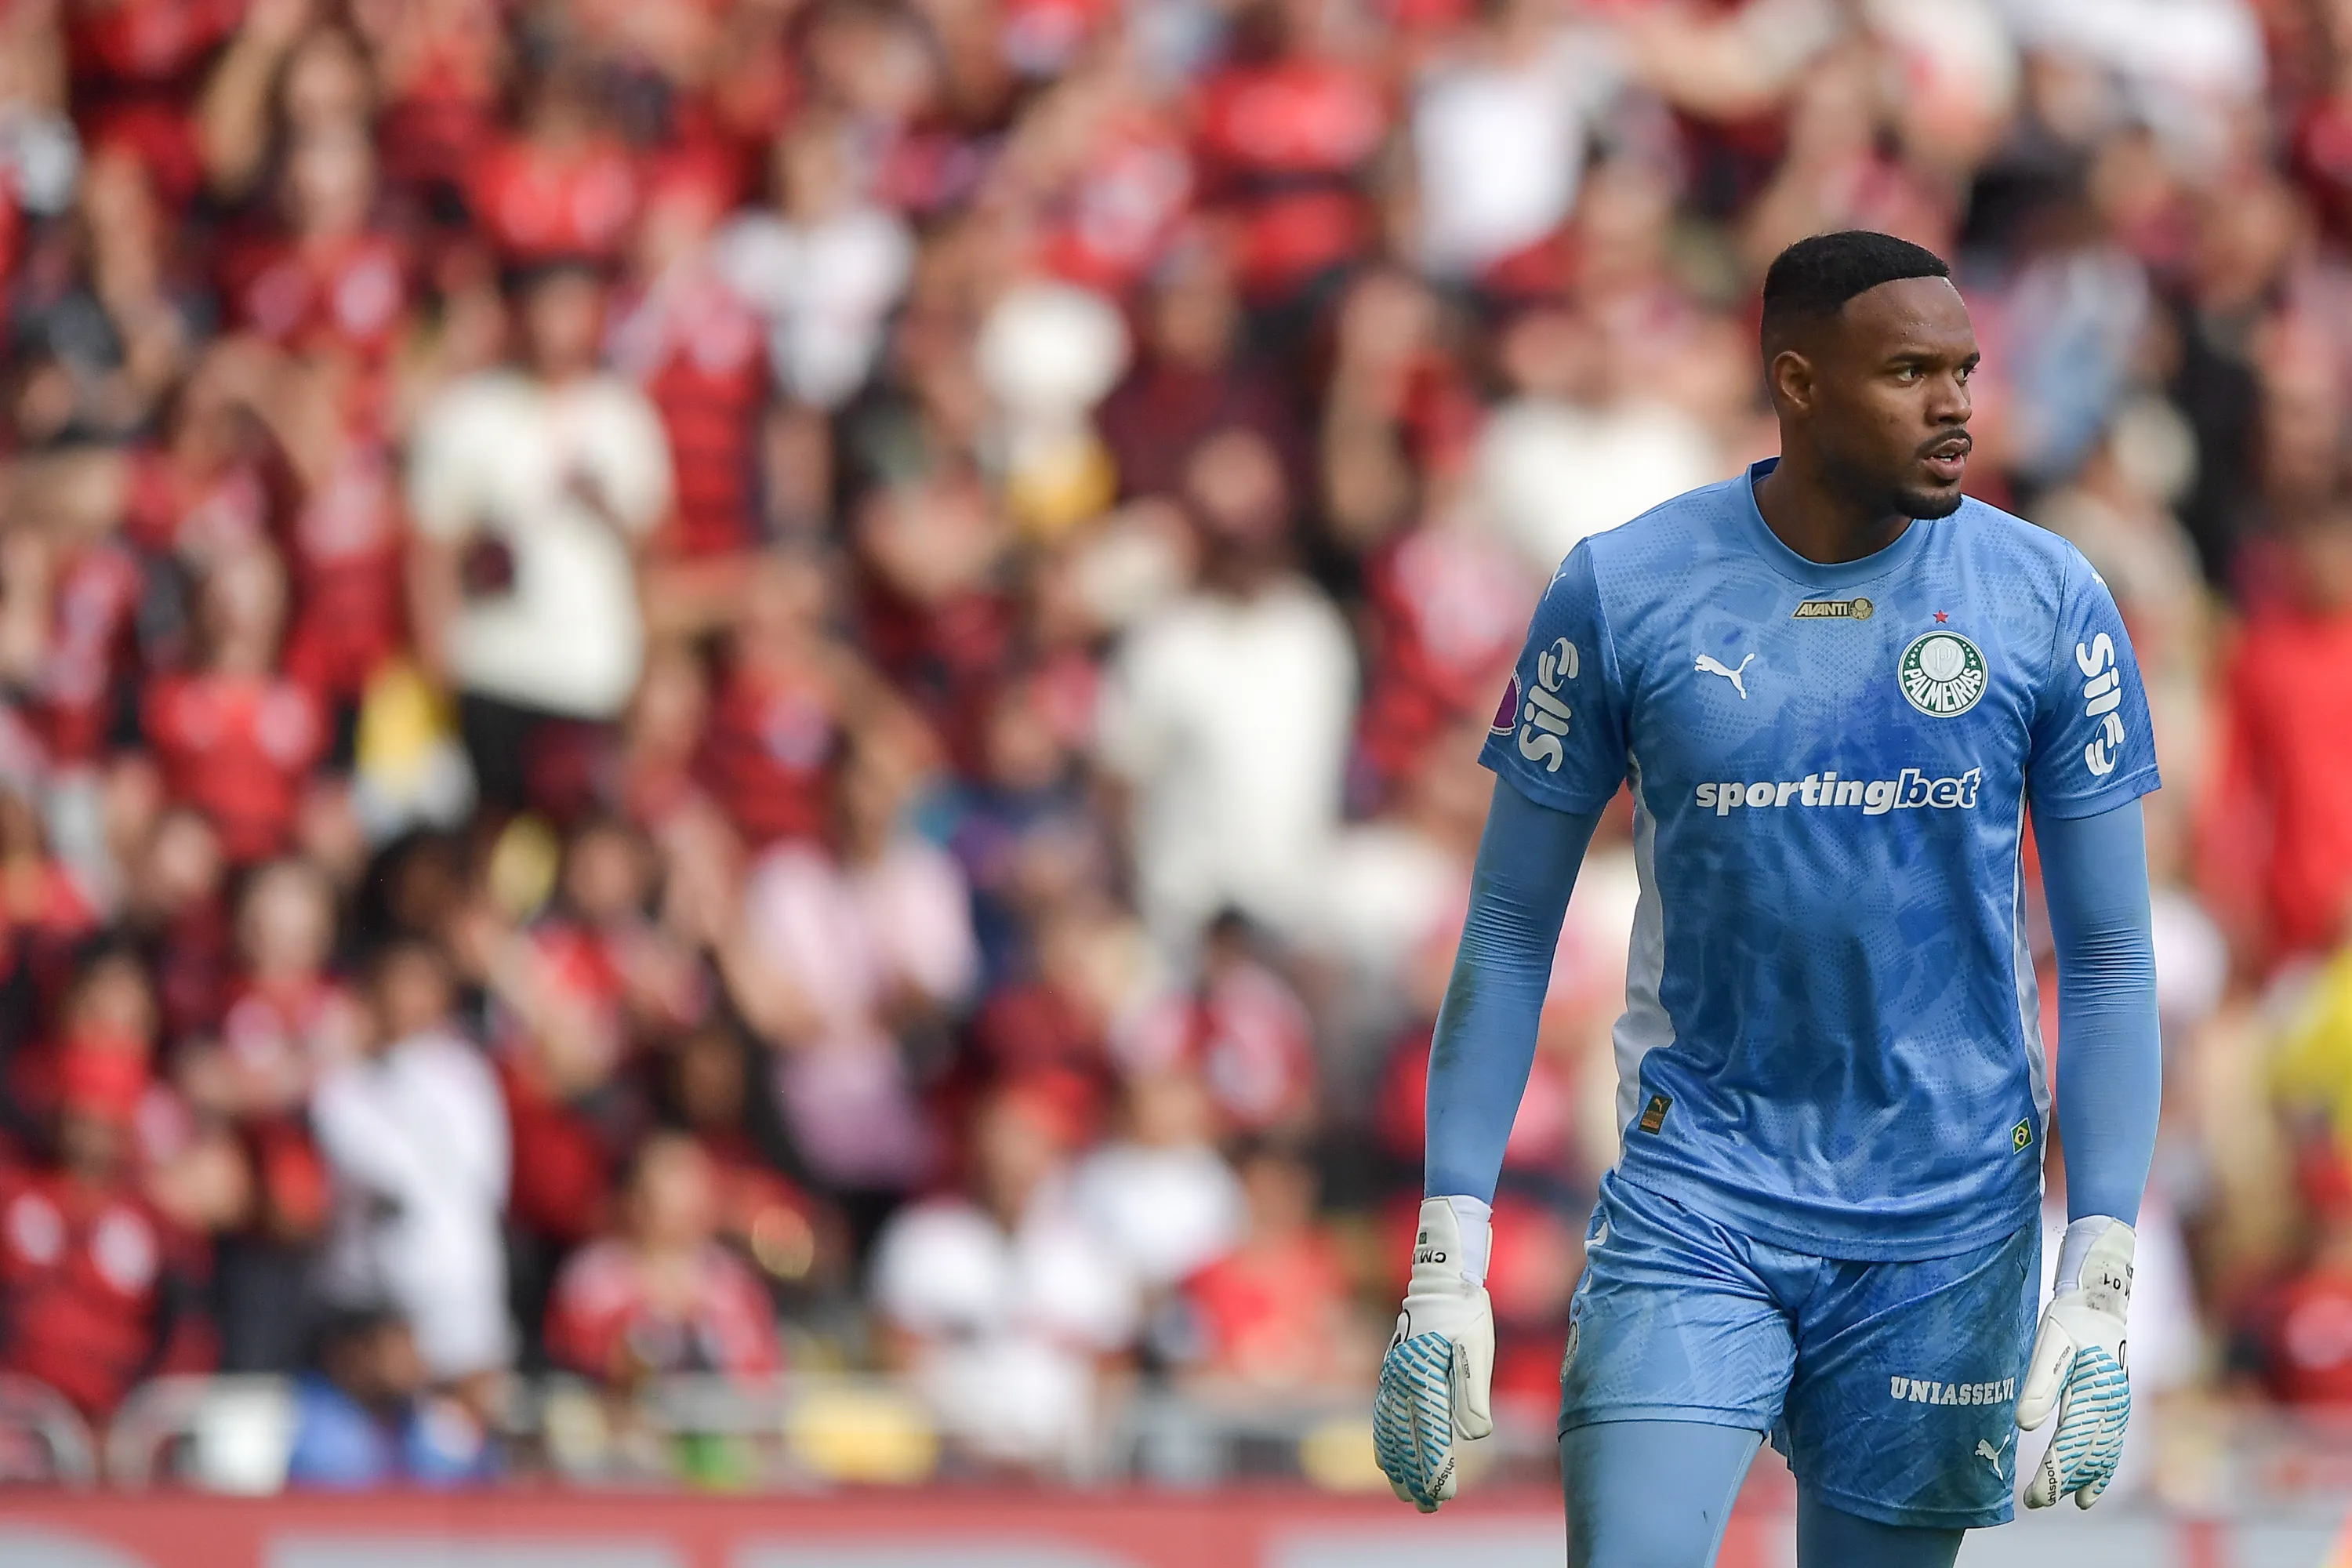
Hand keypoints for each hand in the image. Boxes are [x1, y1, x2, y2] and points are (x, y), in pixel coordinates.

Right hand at [1374, 1197, 1493, 1511]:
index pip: (1432, 1438)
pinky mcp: (1391, 1372)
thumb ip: (1472, 1394)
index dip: (1437, 1471)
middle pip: (1406, 1442)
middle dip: (1415, 1477)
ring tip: (1403, 1491)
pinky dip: (1382, 1440)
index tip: (1445, 1496)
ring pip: (1389, 1431)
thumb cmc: (1466, 1315)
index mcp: (1426, 1381)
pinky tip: (1384, 1455)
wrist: (1440, 1280)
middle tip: (1426, 1507)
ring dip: (1396, 1464)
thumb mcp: (1477, 1350)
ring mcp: (1392, 1378)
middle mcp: (1403, 1383)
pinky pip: (1381, 1414)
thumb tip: (1476, 1436)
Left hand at [2018, 1217, 2133, 1509]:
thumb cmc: (2070, 1319)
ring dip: (2088, 1477)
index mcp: (2092, 1395)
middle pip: (2087, 1455)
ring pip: (2104, 1452)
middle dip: (2062, 1481)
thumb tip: (2025, 1425)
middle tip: (2035, 1501)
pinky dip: (2104, 1463)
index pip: (2069, 1447)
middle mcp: (2110, 1406)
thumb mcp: (2049, 1345)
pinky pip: (2114, 1442)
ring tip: (2075, 1500)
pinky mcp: (2118, 1401)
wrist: (2102, 1295)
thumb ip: (2039, 1385)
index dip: (2051, 1475)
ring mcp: (2118, 1405)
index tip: (2032, 1497)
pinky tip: (2094, 1480)